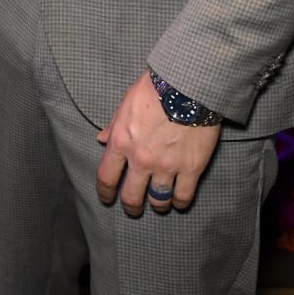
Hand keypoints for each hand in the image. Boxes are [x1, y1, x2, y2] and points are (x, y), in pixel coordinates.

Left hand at [96, 71, 219, 215]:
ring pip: (158, 199)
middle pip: (131, 196)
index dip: (105, 192)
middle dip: (130, 205)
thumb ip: (114, 126)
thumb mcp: (125, 104)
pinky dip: (180, 202)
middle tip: (133, 208)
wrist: (187, 86)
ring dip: (157, 204)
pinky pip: (183, 196)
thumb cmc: (154, 90)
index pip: (106, 177)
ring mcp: (167, 166)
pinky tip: (179, 201)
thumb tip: (102, 139)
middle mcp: (141, 160)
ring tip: (159, 204)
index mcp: (121, 143)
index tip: (106, 198)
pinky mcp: (191, 168)